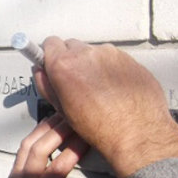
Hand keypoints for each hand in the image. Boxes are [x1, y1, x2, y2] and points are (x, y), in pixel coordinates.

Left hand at [0, 114, 96, 177]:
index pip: (55, 170)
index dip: (72, 153)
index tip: (88, 139)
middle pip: (40, 148)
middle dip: (59, 130)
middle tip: (78, 117)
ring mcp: (17, 173)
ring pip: (29, 142)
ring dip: (47, 127)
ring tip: (65, 114)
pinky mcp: (16, 169)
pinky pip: (25, 145)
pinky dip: (38, 131)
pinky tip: (50, 123)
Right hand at [33, 37, 177, 177]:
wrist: (137, 134)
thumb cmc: (101, 127)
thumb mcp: (62, 109)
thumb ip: (46, 85)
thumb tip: (41, 73)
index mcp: (65, 65)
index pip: (49, 43)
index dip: (48, 54)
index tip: (50, 61)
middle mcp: (87, 53)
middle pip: (71, 45)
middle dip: (70, 59)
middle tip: (73, 80)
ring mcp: (111, 54)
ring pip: (92, 52)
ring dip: (91, 64)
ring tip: (97, 88)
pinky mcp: (129, 58)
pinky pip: (112, 58)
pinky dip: (109, 69)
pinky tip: (112, 88)